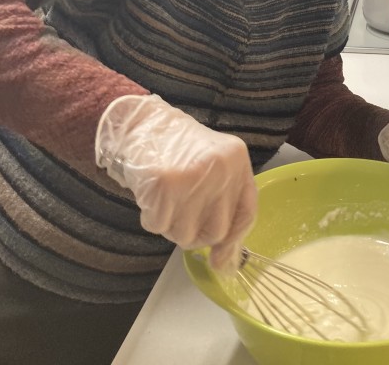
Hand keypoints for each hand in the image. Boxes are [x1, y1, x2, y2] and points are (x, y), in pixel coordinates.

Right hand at [95, 94, 256, 270]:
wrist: (141, 124)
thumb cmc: (178, 151)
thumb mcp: (214, 167)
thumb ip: (225, 207)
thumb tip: (226, 264)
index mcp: (237, 160)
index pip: (246, 213)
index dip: (234, 242)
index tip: (220, 260)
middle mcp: (220, 168)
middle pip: (215, 232)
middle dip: (196, 233)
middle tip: (181, 213)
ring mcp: (193, 176)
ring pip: (185, 235)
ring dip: (171, 226)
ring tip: (166, 199)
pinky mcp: (163, 185)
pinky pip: (158, 226)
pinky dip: (151, 218)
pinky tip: (152, 196)